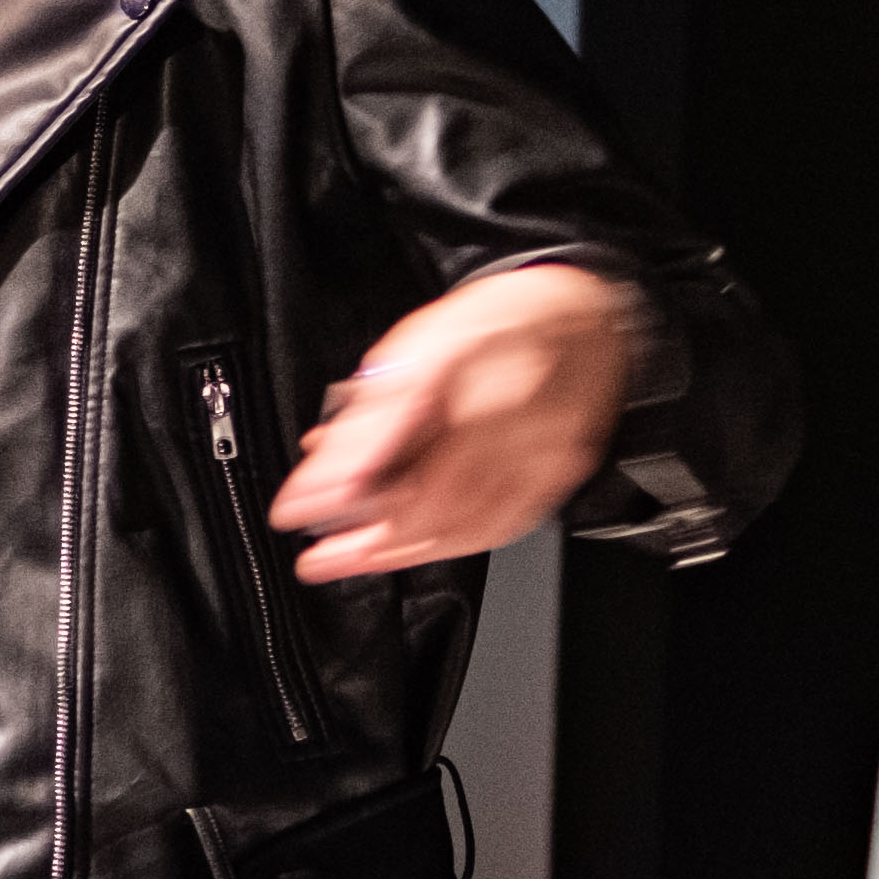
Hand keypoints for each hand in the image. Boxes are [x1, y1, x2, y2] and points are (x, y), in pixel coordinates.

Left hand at [262, 263, 639, 581]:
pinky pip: (505, 522)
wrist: (583, 317)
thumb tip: (321, 464)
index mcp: (462, 357)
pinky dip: (454, 544)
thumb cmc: (498, 323)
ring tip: (356, 561)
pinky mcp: (560, 468)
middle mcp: (507, 404)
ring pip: (466, 518)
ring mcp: (543, 442)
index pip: (387, 437)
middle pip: (429, 492)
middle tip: (318, 558)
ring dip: (403, 550)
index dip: (338, 482)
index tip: (295, 509)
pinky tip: (421, 550)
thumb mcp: (419, 343)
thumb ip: (371, 409)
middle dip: (365, 536)